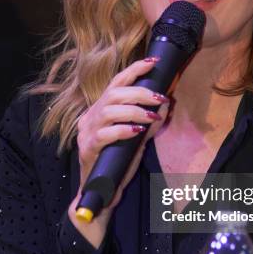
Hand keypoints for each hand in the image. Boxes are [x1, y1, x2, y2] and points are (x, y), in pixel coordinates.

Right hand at [69, 57, 168, 247]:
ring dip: (135, 110)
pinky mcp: (88, 149)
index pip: (115, 83)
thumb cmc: (118, 163)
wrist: (101, 192)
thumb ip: (149, 121)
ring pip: (109, 110)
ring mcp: (86, 133)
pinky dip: (123, 130)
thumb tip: (166, 102)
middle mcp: (90, 117)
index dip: (134, 70)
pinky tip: (137, 132)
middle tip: (159, 97)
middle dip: (140, 92)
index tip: (153, 62)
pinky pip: (105, 134)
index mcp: (100, 110)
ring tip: (152, 117)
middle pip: (113, 93)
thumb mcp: (138, 138)